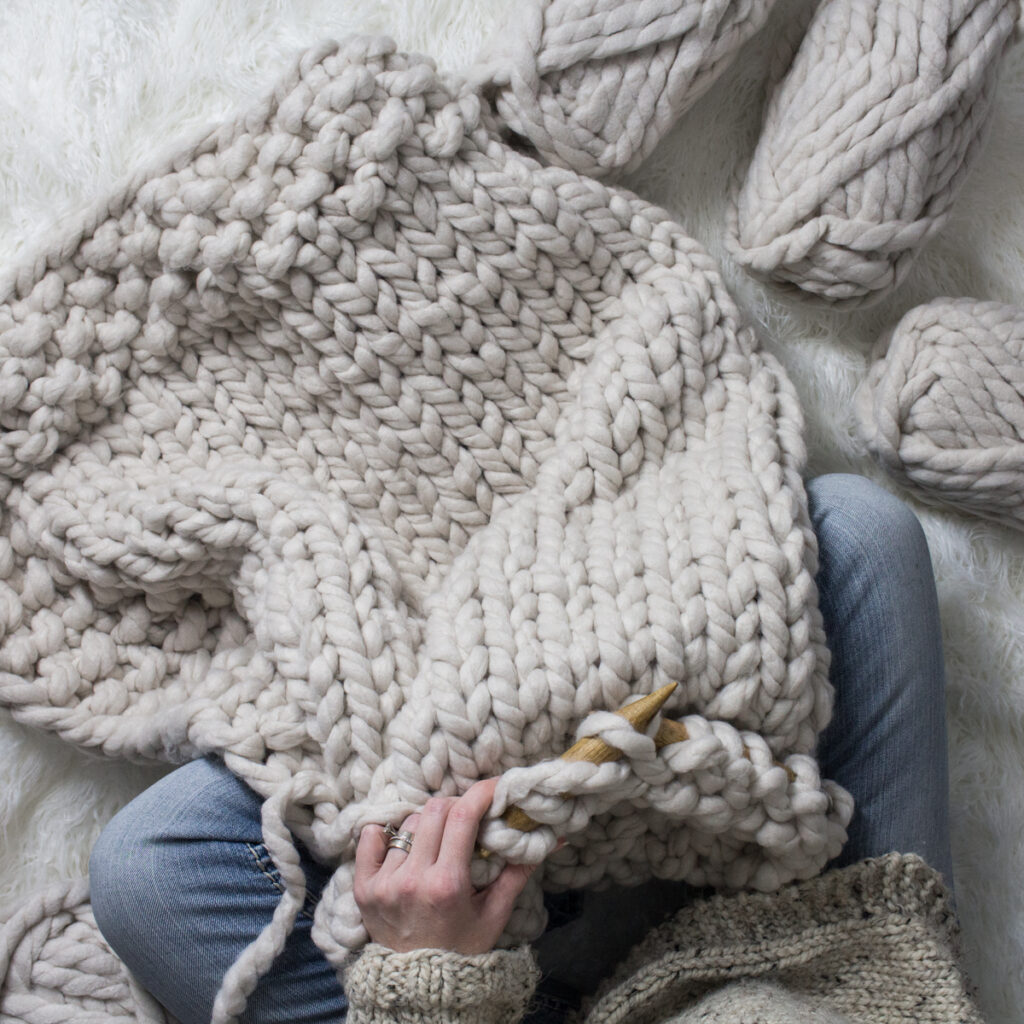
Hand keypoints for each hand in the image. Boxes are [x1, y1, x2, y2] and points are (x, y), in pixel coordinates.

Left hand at [353, 778, 535, 954]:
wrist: (420, 989)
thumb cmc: (462, 950)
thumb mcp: (495, 915)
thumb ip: (518, 872)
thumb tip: (551, 838)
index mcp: (447, 884)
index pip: (463, 816)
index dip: (480, 793)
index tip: (493, 787)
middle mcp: (412, 879)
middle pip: (434, 811)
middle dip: (456, 805)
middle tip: (468, 816)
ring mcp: (384, 882)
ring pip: (408, 823)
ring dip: (428, 823)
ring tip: (439, 839)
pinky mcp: (363, 887)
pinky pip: (370, 838)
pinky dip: (386, 834)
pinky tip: (404, 845)